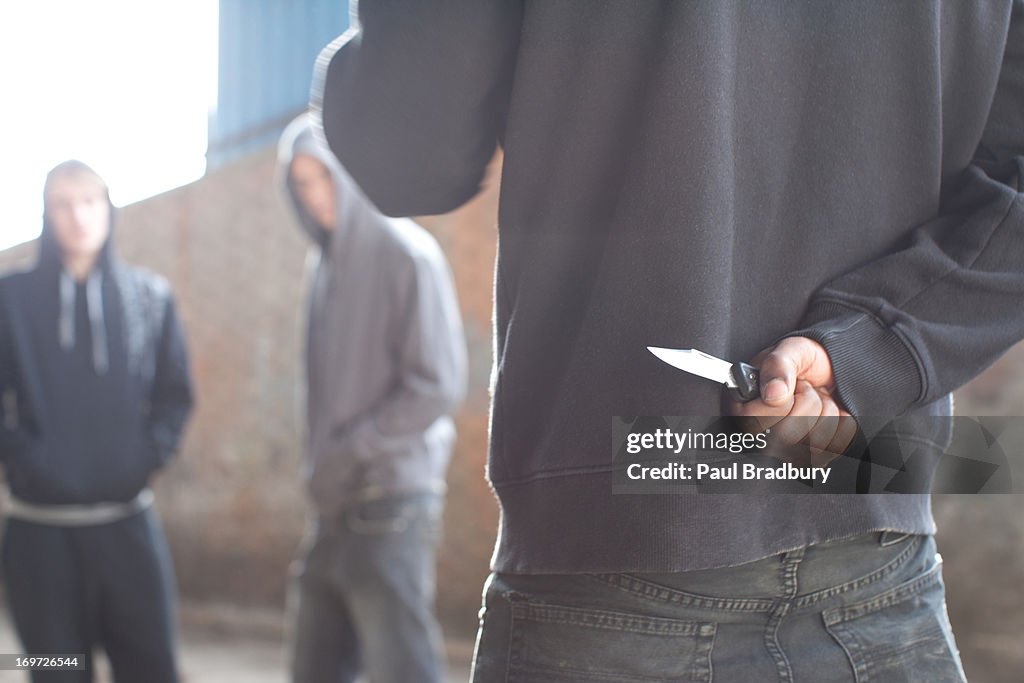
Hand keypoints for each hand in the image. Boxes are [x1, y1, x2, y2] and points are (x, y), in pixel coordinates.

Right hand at [729, 337, 857, 464]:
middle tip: (805, 388)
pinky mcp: (815, 454)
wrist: (832, 368)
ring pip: (812, 444)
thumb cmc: (804, 361)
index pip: (756, 421)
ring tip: (817, 398)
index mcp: (744, 408)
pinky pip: (834, 447)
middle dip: (808, 403)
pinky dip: (840, 423)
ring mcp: (789, 448)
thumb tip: (772, 393)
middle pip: (786, 436)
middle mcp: (762, 434)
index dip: (782, 401)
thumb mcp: (790, 351)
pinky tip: (829, 411)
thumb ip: (778, 365)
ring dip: (826, 411)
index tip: (790, 386)